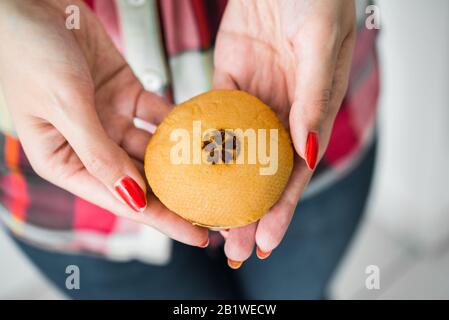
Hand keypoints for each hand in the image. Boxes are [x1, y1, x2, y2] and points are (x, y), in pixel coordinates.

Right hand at [0, 0, 207, 245]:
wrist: (31, 3)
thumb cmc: (30, 52)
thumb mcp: (65, 107)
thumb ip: (99, 154)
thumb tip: (134, 197)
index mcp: (65, 161)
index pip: (121, 199)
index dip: (162, 220)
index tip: (197, 235)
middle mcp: (90, 145)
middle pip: (141, 179)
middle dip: (177, 196)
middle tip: (216, 208)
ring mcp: (110, 120)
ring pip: (152, 149)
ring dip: (182, 161)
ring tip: (217, 175)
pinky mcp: (125, 94)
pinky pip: (157, 114)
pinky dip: (177, 122)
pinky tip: (202, 132)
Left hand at [214, 0, 355, 265]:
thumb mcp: (319, 46)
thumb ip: (315, 99)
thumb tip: (308, 152)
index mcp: (313, 111)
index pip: (297, 171)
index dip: (282, 208)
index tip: (266, 240)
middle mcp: (284, 112)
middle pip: (263, 172)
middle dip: (248, 211)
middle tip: (231, 246)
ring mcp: (254, 99)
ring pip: (236, 152)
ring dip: (221, 187)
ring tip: (205, 219)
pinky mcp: (228, 81)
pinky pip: (212, 117)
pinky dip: (202, 143)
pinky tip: (188, 168)